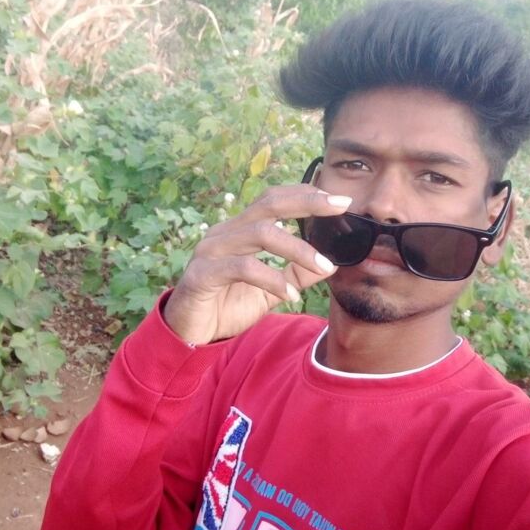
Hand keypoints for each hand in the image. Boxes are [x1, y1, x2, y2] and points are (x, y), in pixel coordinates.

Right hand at [163, 184, 350, 343]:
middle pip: (268, 204)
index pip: (274, 200)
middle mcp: (225, 233)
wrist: (190, 334)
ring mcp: (211, 250)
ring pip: (259, 233)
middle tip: (339, 206)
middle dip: (307, 202)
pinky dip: (271, 279)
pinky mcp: (202, 274)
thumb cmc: (226, 306)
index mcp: (240, 230)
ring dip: (297, 249)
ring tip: (322, 266)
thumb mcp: (270, 291)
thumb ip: (295, 275)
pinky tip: (291, 295)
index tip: (339, 200)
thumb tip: (330, 266)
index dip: (305, 195)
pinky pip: (242, 268)